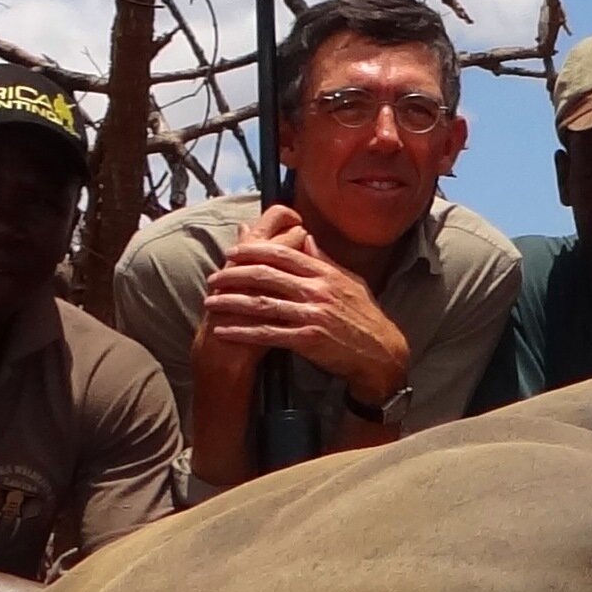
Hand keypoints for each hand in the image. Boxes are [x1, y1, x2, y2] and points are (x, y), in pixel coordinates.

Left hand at [196, 204, 408, 405]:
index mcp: (325, 273)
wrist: (380, 353)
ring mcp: (311, 315)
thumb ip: (325, 260)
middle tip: (214, 276)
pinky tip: (224, 330)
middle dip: (234, 274)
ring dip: (231, 302)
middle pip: (266, 275)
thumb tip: (306, 238)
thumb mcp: (350, 281)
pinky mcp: (307, 340)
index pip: (283, 254)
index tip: (233, 252)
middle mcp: (317, 290)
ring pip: (261, 303)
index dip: (253, 250)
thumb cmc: (365, 316)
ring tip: (211, 301)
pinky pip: (267, 334)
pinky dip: (242, 331)